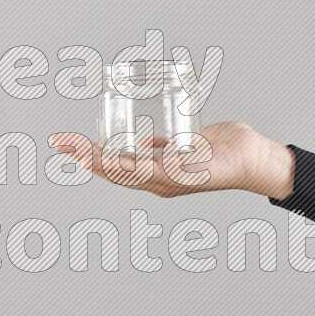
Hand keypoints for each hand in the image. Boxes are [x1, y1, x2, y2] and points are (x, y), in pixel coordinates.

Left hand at [51, 121, 294, 199]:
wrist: (253, 159)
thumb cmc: (223, 167)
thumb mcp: (182, 168)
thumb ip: (150, 166)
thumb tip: (118, 164)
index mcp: (157, 182)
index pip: (113, 170)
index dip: (88, 158)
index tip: (67, 146)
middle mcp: (158, 175)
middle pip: (113, 164)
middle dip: (86, 152)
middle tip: (61, 140)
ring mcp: (169, 163)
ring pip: (129, 156)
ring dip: (106, 148)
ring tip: (85, 140)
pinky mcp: (182, 149)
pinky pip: (154, 145)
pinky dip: (138, 141)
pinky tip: (130, 133)